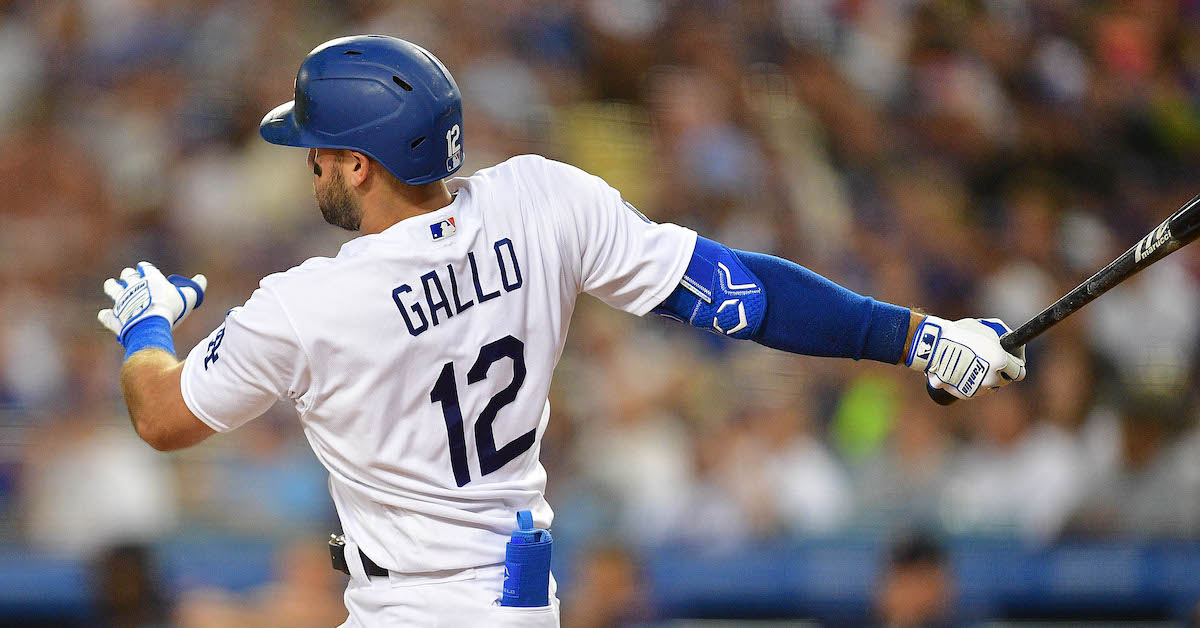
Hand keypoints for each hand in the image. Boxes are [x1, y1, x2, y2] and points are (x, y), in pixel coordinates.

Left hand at [97, 262, 206, 343]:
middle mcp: (133, 286)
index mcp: (150, 279)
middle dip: (128, 275)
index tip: (146, 270)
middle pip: (127, 275)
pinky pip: (106, 315)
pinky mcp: (114, 317)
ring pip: (112, 288)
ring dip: (112, 287)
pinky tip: (108, 315)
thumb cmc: (171, 309)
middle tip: (131, 278)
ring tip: (112, 286)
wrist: (151, 325)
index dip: (145, 268)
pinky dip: (107, 315)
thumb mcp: (189, 297)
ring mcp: (121, 301)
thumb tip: (201, 278)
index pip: (145, 268)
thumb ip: (196, 287)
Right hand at [905, 316, 1025, 399]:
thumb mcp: (986, 328)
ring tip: (975, 365)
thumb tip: (1011, 341)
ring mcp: (978, 388)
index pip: (1019, 373)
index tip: (1010, 361)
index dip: (1015, 365)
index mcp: (1001, 362)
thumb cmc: (960, 333)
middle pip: (1004, 381)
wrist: (933, 346)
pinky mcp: (965, 393)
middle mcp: (992, 379)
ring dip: (987, 379)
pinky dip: (972, 383)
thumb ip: (1003, 337)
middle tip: (989, 361)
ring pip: (990, 387)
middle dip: (1001, 372)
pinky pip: (975, 390)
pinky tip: (964, 371)